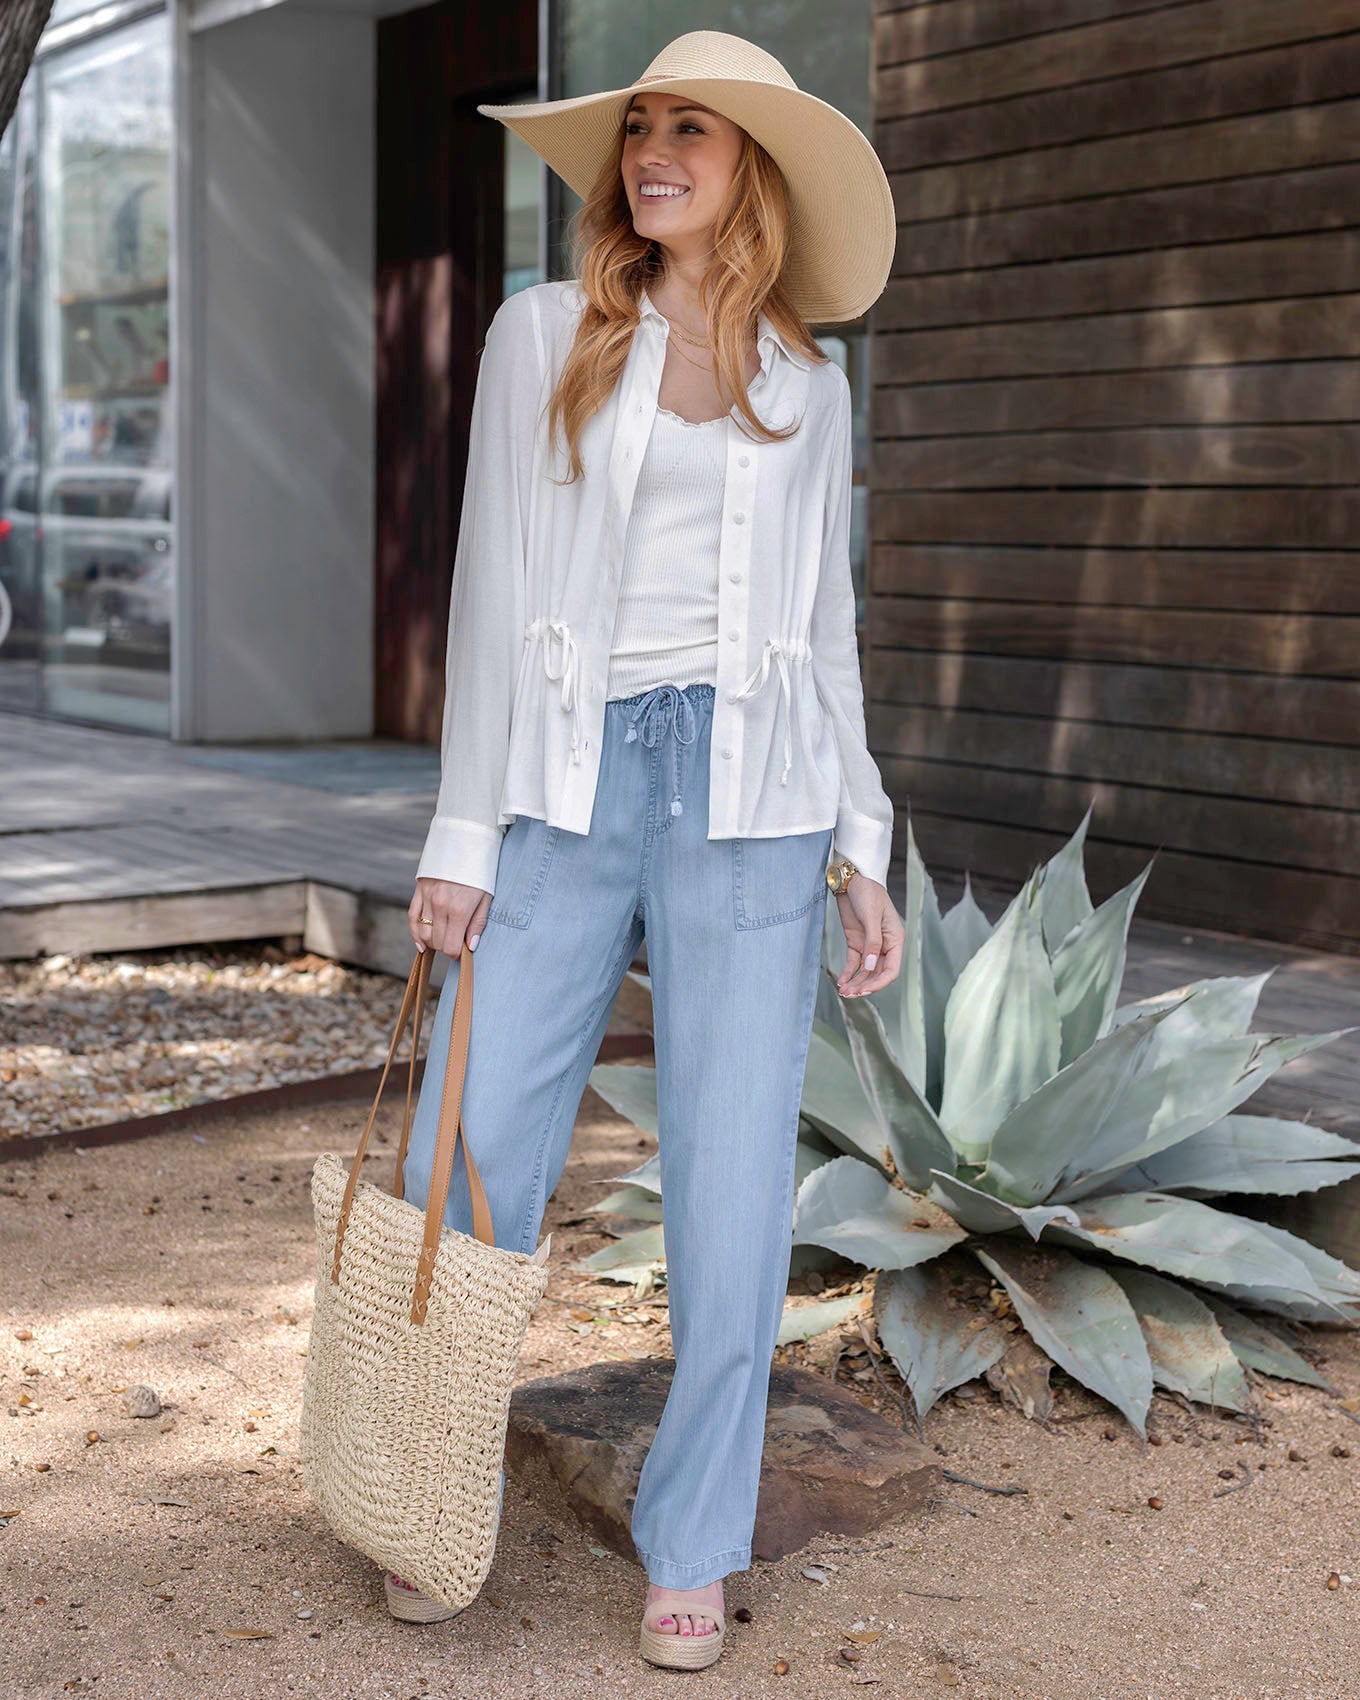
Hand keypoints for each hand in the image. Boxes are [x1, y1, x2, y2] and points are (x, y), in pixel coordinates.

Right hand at [408, 877, 491, 956]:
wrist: (466, 840)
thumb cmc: (481, 870)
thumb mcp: (487, 897)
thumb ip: (478, 923)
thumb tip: (470, 946)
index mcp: (460, 909)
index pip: (451, 946)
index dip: (457, 953)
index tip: (463, 951)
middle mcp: (441, 905)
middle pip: (437, 941)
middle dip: (446, 946)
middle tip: (456, 941)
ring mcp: (428, 897)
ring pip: (423, 932)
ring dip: (433, 941)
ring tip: (443, 939)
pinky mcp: (420, 890)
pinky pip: (413, 917)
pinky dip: (415, 933)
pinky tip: (421, 944)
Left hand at [832, 876, 902, 997]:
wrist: (852, 877)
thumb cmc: (868, 891)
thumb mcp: (871, 916)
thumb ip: (872, 942)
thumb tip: (870, 967)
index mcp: (895, 939)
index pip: (892, 969)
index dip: (879, 983)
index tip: (865, 990)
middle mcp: (884, 945)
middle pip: (877, 974)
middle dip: (865, 985)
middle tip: (850, 994)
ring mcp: (869, 945)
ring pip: (865, 971)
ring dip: (856, 982)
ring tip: (844, 992)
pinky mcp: (856, 942)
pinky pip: (854, 963)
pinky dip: (848, 973)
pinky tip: (841, 981)